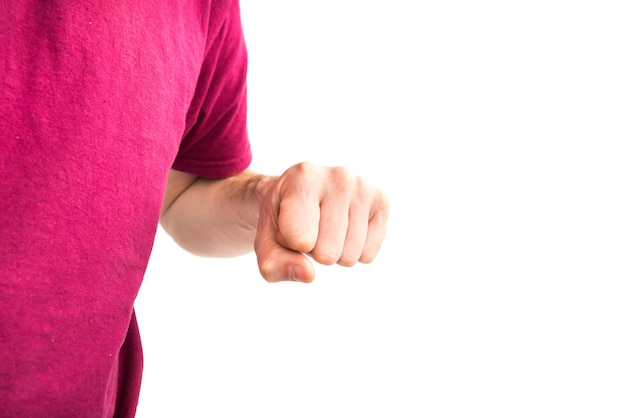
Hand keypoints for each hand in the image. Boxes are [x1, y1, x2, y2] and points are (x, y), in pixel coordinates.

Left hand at [254, 162, 388, 282]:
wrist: (299, 193)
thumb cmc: (281, 220)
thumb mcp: (265, 243)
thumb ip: (275, 265)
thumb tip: (308, 274)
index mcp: (303, 178)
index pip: (300, 240)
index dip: (290, 244)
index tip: (288, 224)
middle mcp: (338, 176)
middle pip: (327, 253)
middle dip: (314, 250)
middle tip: (310, 227)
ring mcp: (363, 187)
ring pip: (350, 255)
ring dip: (335, 251)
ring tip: (326, 226)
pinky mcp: (381, 201)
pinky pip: (368, 254)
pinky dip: (355, 252)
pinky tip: (345, 228)